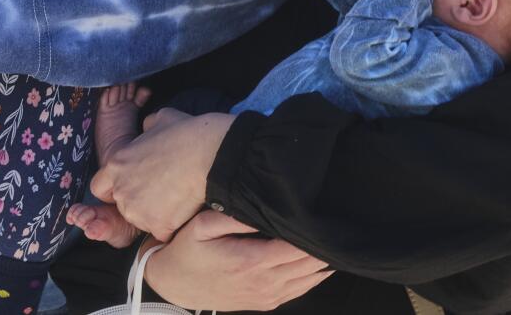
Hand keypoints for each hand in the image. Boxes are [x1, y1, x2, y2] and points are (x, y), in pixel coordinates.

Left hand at [91, 109, 233, 240]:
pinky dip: (173, 225)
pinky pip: (163, 232)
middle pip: (122, 206)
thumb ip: (147, 129)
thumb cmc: (187, 133)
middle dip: (138, 202)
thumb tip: (148, 131)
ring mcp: (138, 212)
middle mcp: (122, 191)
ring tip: (177, 197)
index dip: (114, 187)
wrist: (211, 156)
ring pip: (142, 221)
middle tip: (162, 190)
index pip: (99, 187)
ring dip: (156, 214)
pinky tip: (186, 210)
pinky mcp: (158, 226)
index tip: (132, 185)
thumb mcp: (160, 119)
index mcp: (116, 164)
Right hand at [144, 211, 331, 310]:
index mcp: (251, 261)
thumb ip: (233, 217)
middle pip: (309, 262)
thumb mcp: (202, 227)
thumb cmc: (187, 251)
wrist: (174, 284)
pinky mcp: (267, 301)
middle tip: (335, 221)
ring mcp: (267, 295)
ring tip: (335, 237)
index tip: (325, 213)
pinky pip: (301, 289)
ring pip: (310, 278)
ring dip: (324, 259)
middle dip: (324, 243)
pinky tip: (323, 260)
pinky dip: (316, 275)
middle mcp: (264, 282)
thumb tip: (260, 208)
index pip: (297, 246)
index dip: (313, 231)